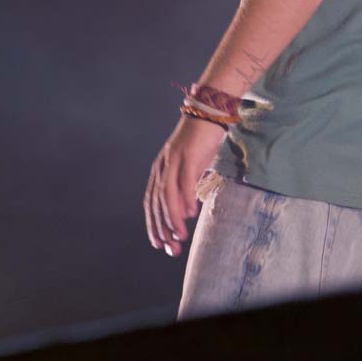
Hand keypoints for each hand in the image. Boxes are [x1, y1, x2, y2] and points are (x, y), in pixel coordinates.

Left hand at [144, 114, 225, 257]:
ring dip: (172, 218)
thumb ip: (184, 187)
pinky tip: (190, 214)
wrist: (210, 111)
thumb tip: (186, 213)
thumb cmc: (201, 142)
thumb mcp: (189, 166)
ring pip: (167, 193)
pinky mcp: (188, 154)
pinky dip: (185, 198)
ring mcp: (174, 158)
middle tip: (170, 249)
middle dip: (162, 227)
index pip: (151, 201)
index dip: (153, 224)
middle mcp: (163, 164)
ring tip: (179, 237)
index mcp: (160, 168)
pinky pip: (184, 179)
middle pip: (157, 201)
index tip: (160, 245)